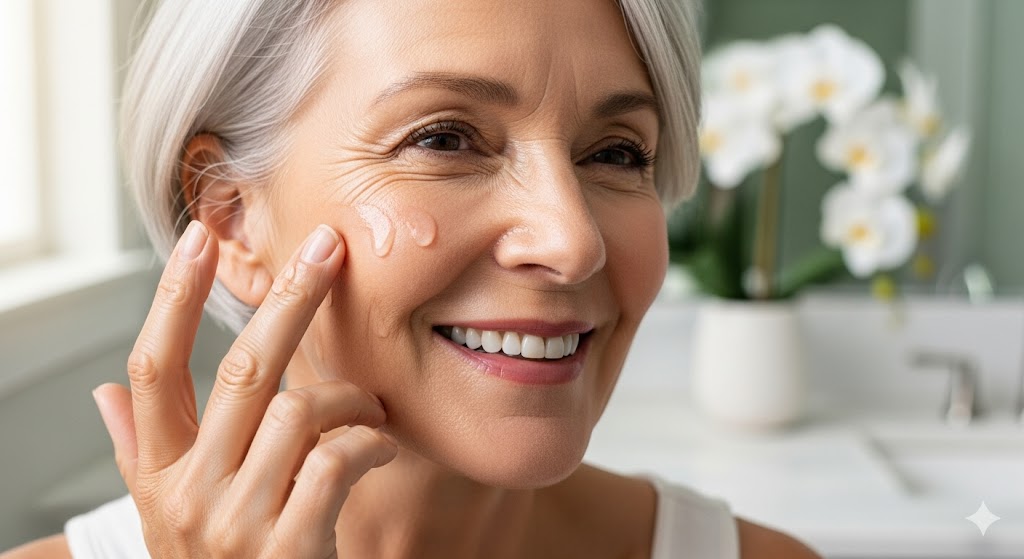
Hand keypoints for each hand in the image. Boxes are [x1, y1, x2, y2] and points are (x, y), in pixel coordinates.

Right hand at [92, 221, 396, 557]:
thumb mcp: (165, 516)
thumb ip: (137, 452)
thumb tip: (104, 393)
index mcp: (159, 475)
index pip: (152, 369)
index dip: (173, 299)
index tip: (200, 238)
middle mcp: (189, 494)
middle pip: (240, 371)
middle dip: (290, 300)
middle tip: (328, 249)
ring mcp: (237, 522)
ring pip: (301, 411)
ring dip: (348, 397)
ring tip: (367, 410)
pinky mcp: (290, 545)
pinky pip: (336, 460)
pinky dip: (368, 442)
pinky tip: (378, 446)